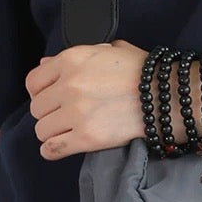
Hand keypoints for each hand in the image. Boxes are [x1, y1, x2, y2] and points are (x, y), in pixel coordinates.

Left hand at [25, 39, 150, 159]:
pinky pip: (52, 149)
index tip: (51, 98)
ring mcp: (77, 112)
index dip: (40, 91)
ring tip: (68, 130)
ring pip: (42, 130)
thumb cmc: (143, 72)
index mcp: (72, 59)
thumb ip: (75, 57)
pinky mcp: (87, 137)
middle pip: (37, 108)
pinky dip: (53, 150)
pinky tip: (62, 145)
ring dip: (53, 132)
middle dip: (49, 113)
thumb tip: (45, 65)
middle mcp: (69, 85)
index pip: (33, 81)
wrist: (168, 96)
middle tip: (65, 115)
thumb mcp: (109, 51)